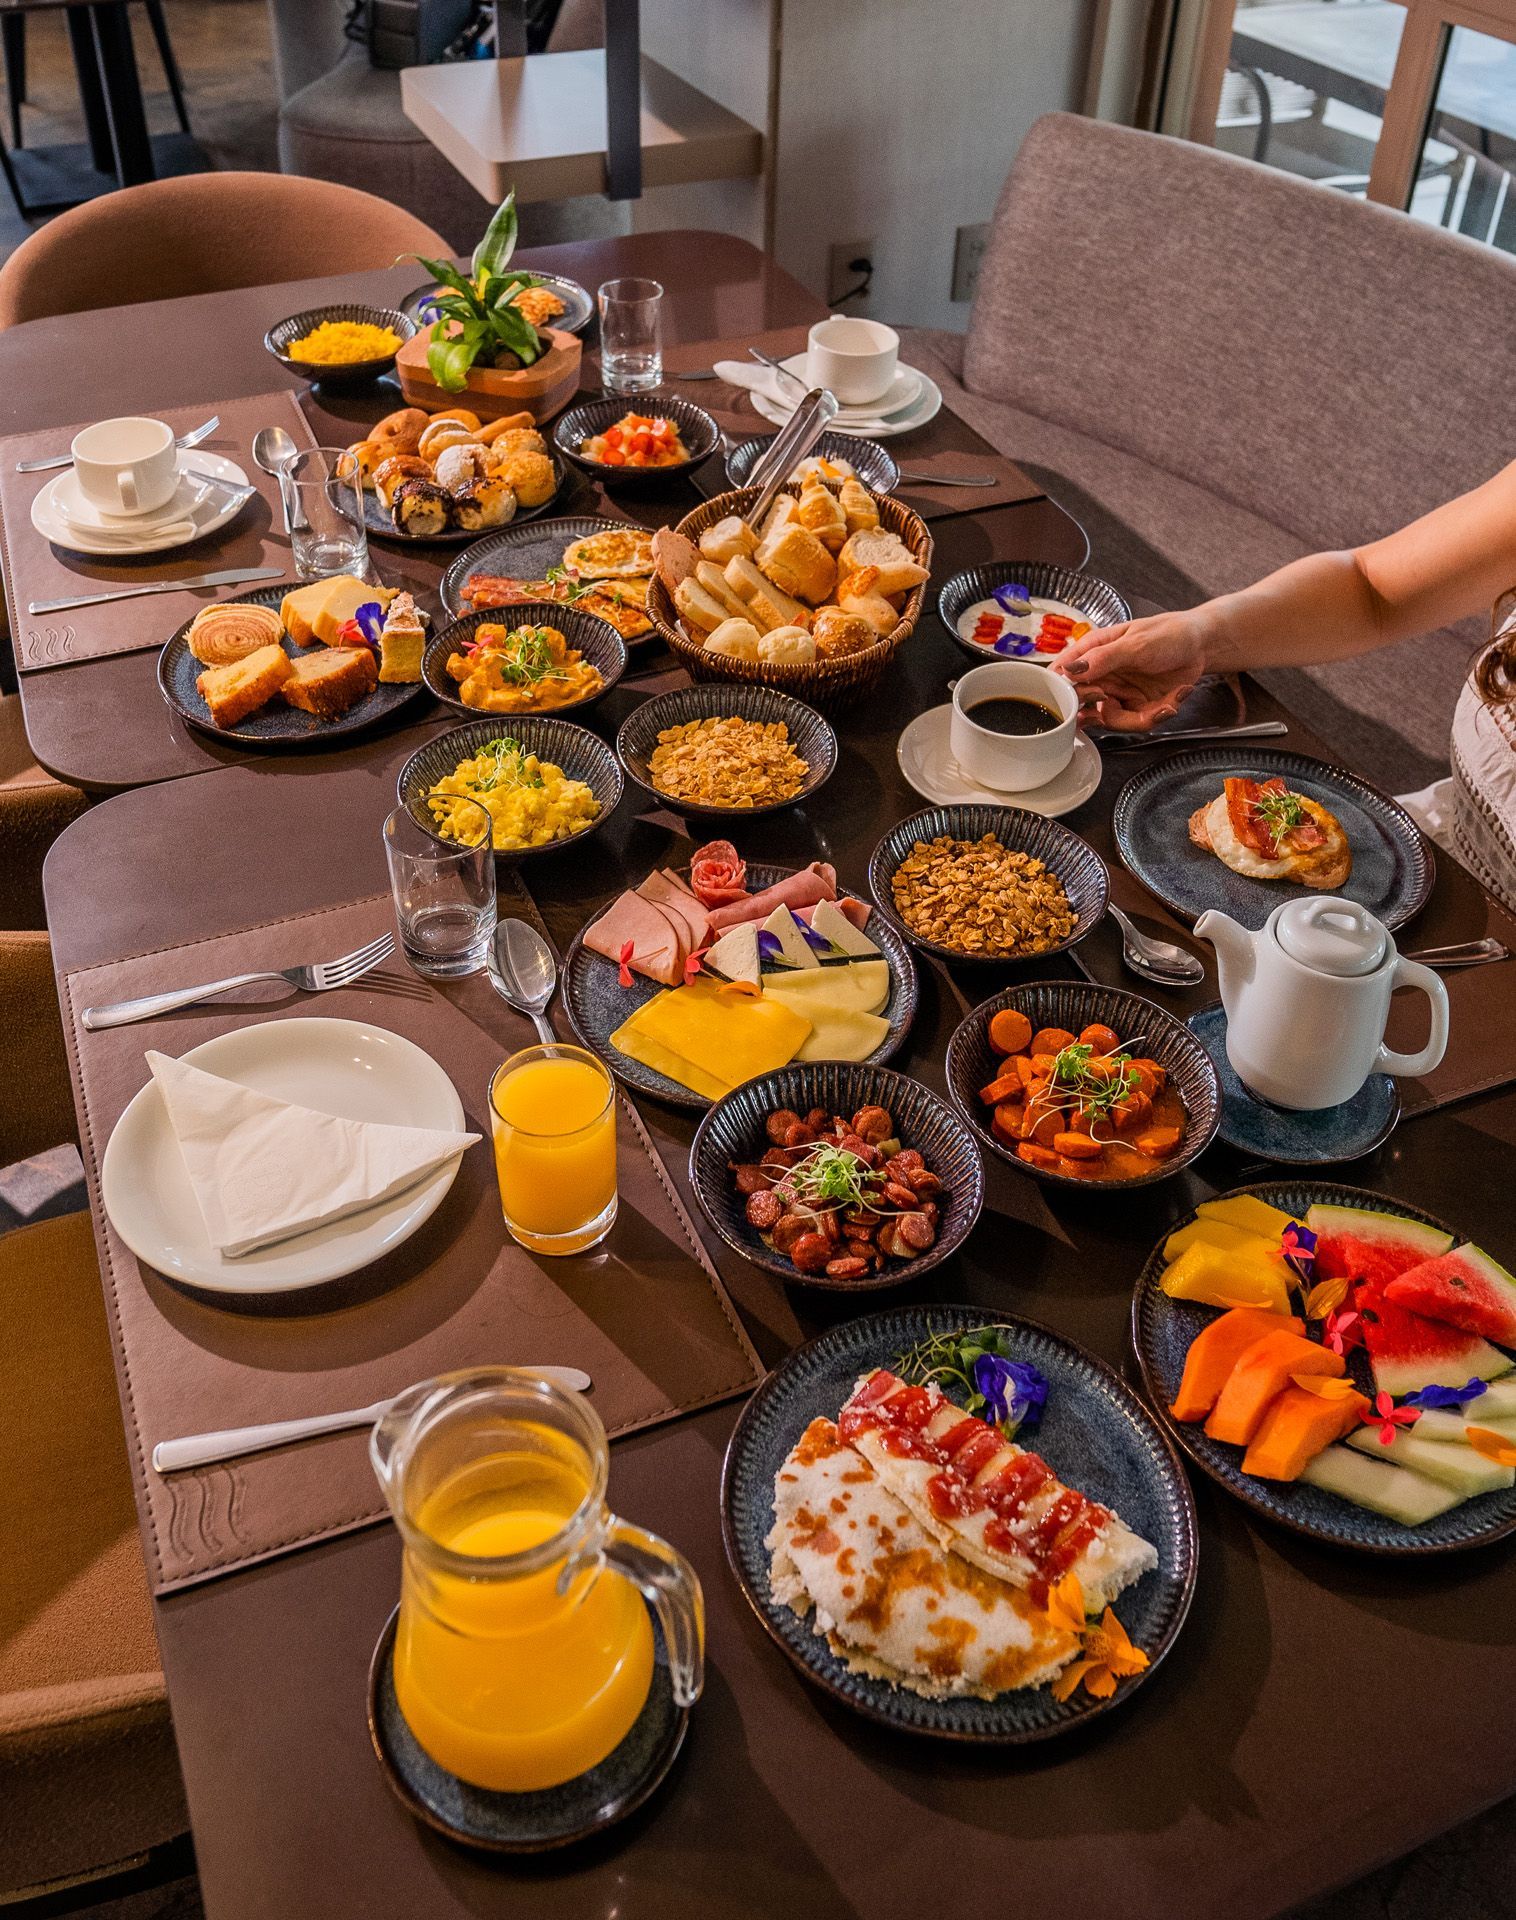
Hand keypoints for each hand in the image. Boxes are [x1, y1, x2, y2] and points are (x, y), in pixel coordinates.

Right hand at [1052, 611, 1210, 731]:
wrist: (1200, 644)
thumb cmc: (1167, 634)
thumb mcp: (1134, 644)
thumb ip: (1102, 658)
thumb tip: (1069, 670)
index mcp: (1094, 653)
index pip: (1065, 674)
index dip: (1067, 690)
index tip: (1085, 695)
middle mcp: (1103, 676)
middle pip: (1085, 705)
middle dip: (1101, 712)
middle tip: (1119, 704)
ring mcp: (1120, 693)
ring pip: (1112, 720)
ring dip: (1139, 719)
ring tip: (1164, 707)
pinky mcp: (1138, 706)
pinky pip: (1138, 722)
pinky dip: (1158, 715)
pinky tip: (1173, 701)